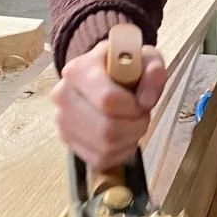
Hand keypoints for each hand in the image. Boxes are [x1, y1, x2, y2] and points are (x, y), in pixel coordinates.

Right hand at [51, 36, 166, 167]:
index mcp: (79, 69)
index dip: (133, 107)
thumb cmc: (123, 66)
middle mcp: (63, 95)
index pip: (107, 100)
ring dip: (129, 139)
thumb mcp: (144, 58)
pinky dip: (119, 152)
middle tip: (140, 115)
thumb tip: (146, 100)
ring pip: (104, 147)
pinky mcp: (68, 140)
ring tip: (131, 123)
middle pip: (107, 129)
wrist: (102, 74)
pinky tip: (122, 135)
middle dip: (135, 126)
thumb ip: (154, 71)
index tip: (140, 101)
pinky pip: (100, 159)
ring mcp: (62, 120)